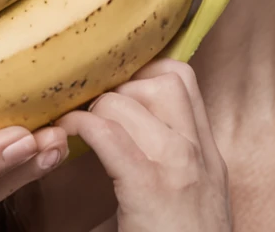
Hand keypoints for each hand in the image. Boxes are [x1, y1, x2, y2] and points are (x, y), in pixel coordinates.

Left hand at [55, 58, 231, 231]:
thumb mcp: (186, 201)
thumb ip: (159, 167)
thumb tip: (114, 140)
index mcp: (208, 155)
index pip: (181, 78)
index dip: (143, 72)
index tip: (115, 91)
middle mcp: (198, 153)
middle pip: (159, 79)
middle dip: (119, 87)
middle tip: (94, 112)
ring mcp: (178, 167)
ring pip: (129, 101)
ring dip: (96, 107)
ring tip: (79, 126)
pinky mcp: (150, 187)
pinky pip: (107, 134)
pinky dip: (80, 127)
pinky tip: (67, 135)